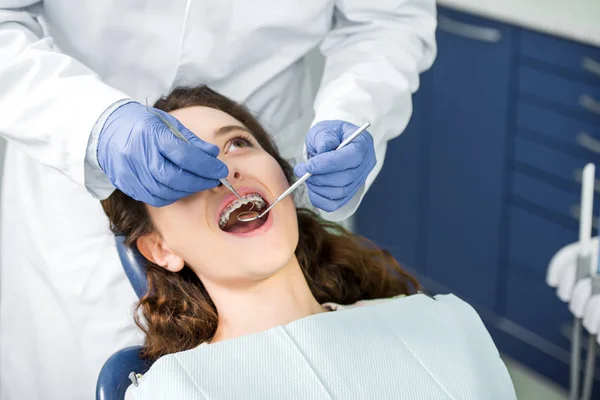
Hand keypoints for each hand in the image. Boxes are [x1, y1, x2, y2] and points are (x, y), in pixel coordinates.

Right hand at [97, 102, 227, 205]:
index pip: (184, 155)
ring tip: (200, 183)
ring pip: (165, 191)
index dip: (206, 166)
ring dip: (188, 190)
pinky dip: (172, 196)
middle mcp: (139, 155)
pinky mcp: (126, 185)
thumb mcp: (169, 123)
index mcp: (151, 134)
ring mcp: (130, 172)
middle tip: (214, 180)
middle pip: (175, 177)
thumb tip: (213, 155)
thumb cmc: (142, 123)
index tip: (220, 170)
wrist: (106, 128)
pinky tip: (181, 188)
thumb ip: (192, 141)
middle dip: (200, 181)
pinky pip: (153, 198)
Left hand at [294, 120, 375, 211]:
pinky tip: (311, 187)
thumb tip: (322, 151)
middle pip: (345, 178)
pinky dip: (319, 199)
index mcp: (363, 143)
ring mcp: (359, 181)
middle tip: (301, 171)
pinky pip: (334, 204)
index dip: (328, 163)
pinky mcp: (349, 194)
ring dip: (317, 187)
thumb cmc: (328, 135)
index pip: (351, 157)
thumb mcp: (325, 129)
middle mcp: (366, 164)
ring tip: (305, 176)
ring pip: (340, 193)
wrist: (331, 144)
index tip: (308, 165)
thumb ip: (324, 138)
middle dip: (319, 177)